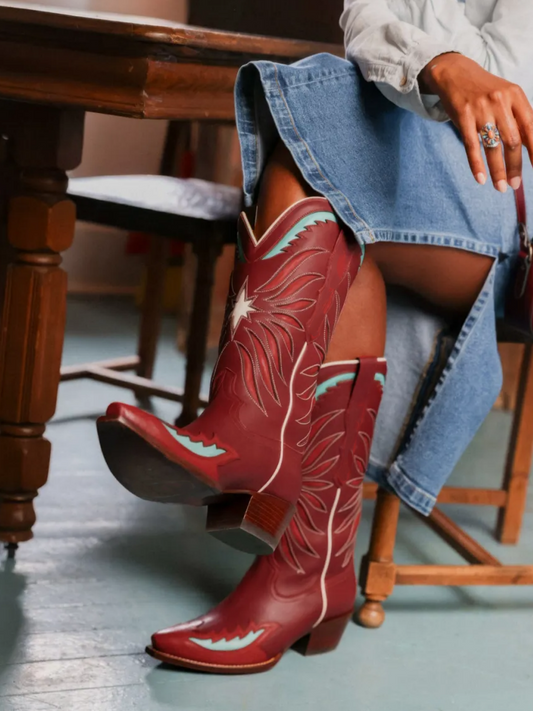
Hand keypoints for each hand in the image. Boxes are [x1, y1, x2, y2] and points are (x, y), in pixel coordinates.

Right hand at [419, 53, 532, 191]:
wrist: (456, 74)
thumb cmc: (485, 91)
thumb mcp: (506, 97)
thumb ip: (518, 119)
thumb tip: (530, 148)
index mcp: (516, 96)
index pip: (530, 127)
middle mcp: (500, 101)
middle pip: (512, 140)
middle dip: (515, 166)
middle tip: (515, 184)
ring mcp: (481, 109)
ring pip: (492, 146)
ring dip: (498, 171)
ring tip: (501, 187)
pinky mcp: (463, 116)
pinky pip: (471, 146)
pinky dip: (476, 165)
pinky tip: (481, 179)